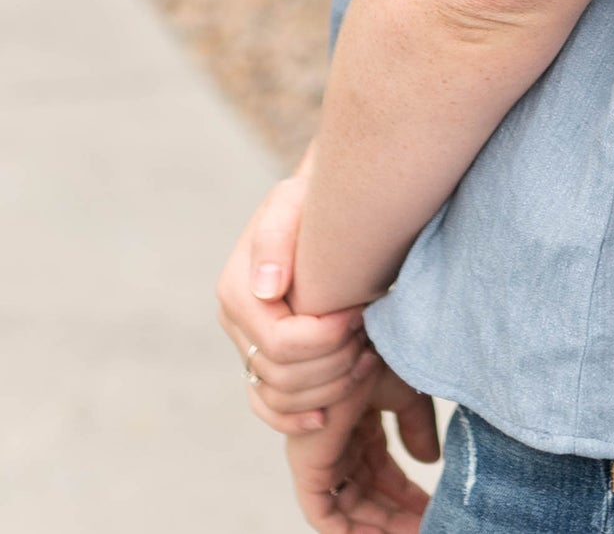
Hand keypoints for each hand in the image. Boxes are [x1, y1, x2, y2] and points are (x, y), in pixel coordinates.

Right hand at [217, 158, 374, 434]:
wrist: (318, 209)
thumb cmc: (310, 203)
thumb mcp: (292, 203)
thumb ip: (275, 239)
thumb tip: (267, 290)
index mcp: (238, 291)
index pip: (280, 342)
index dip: (326, 338)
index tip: (360, 313)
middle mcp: (236, 324)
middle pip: (282, 376)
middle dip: (333, 362)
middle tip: (368, 336)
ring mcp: (247, 346)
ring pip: (279, 398)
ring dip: (328, 388)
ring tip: (366, 358)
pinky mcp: (261, 362)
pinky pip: (268, 408)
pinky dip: (295, 419)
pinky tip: (327, 416)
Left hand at [286, 362, 439, 531]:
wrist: (356, 340)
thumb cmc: (379, 353)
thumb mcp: (406, 394)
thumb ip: (417, 427)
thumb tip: (429, 461)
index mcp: (360, 426)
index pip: (382, 475)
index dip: (407, 496)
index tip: (433, 508)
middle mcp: (341, 446)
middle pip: (368, 497)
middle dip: (396, 517)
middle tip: (428, 526)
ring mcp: (324, 457)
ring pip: (349, 510)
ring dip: (380, 526)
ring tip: (416, 531)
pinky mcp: (309, 467)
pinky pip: (324, 515)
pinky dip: (348, 531)